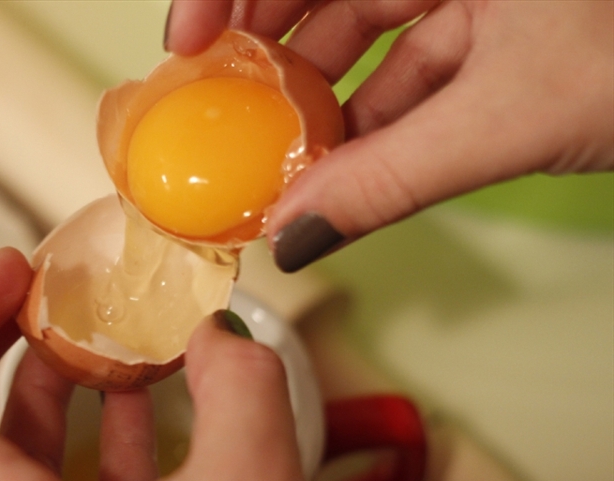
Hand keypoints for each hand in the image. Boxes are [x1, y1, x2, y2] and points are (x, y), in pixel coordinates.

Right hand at [165, 0, 613, 271]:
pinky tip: (349, 173)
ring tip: (283, 169)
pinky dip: (381, 123)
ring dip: (327, 109)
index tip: (186, 51)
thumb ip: (389, 179)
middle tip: (223, 124)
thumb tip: (297, 237)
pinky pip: (418, 70)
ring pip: (372, 39)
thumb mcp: (509, 116)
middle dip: (271, 62)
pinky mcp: (504, 29)